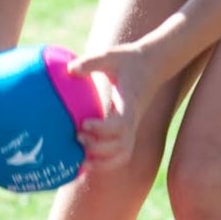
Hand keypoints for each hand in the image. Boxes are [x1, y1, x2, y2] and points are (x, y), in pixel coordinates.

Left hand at [69, 43, 161, 171]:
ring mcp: (132, 129)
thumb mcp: (111, 56)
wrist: (152, 65)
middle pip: (121, 146)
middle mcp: (133, 121)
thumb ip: (91, 62)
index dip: (102, 129)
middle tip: (76, 137)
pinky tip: (84, 162)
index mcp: (129, 105)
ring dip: (102, 162)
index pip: (120, 124)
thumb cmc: (128, 59)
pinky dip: (105, 163)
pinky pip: (119, 155)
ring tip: (79, 160)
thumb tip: (68, 70)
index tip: (83, 123)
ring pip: (122, 156)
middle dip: (98, 148)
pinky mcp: (128, 132)